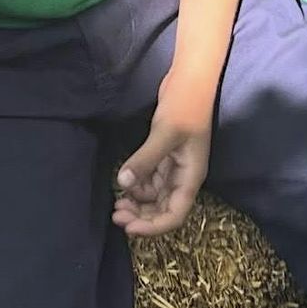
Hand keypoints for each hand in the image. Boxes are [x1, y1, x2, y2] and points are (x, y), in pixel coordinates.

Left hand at [112, 74, 211, 237]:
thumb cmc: (185, 105)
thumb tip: (122, 184)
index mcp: (191, 176)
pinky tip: (124, 181)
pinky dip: (138, 185)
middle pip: (164, 209)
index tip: (129, 227)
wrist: (191, 80)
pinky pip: (151, 180)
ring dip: (138, 203)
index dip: (153, 227)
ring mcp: (175, 166)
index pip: (175, 214)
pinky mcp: (165, 155)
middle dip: (142, 217)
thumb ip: (145, 160)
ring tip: (116, 202)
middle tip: (116, 215)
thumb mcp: (164, 133)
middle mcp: (184, 176)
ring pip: (156, 196)